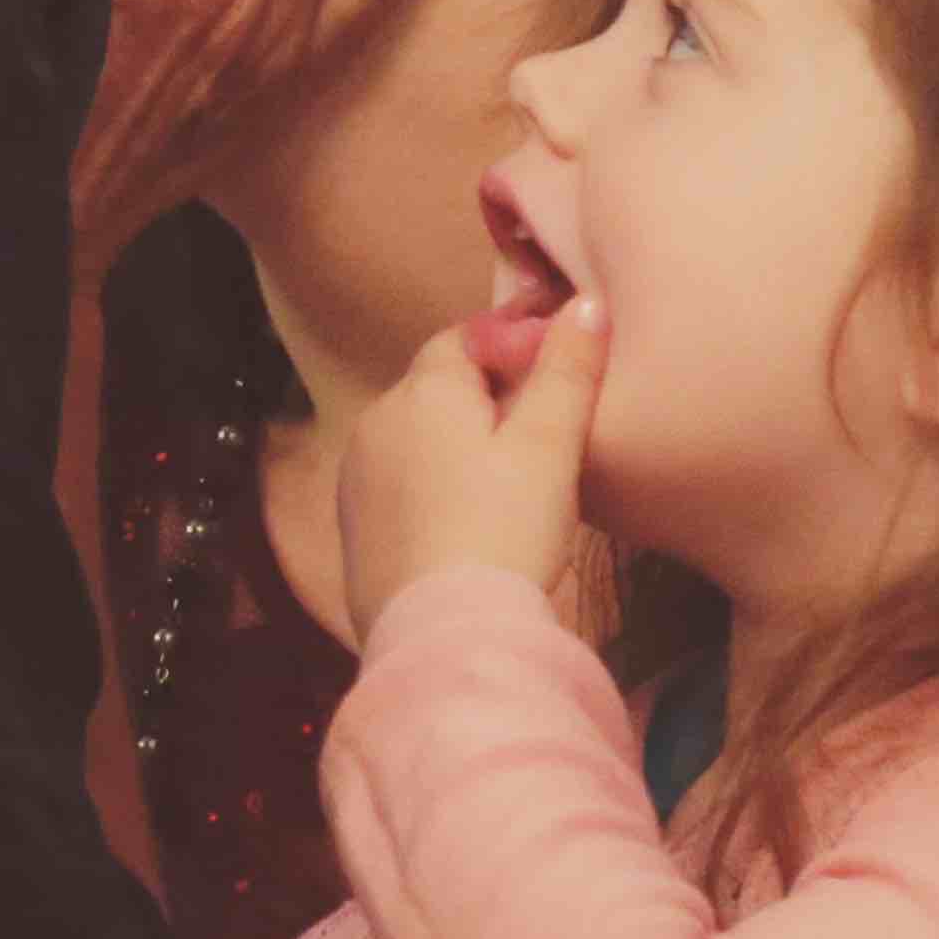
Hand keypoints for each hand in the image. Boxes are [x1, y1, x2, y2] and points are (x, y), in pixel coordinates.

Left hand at [336, 296, 603, 646]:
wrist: (443, 635)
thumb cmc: (504, 529)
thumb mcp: (550, 446)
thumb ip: (567, 370)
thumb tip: (585, 302)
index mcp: (423, 388)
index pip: (465, 338)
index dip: (511, 348)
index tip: (554, 376)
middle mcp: (377, 420)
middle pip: (437, 388)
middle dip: (484, 399)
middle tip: (541, 437)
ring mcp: (356, 476)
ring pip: (416, 437)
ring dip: (455, 446)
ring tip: (508, 486)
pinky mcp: (353, 528)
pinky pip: (399, 485)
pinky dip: (431, 489)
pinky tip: (467, 524)